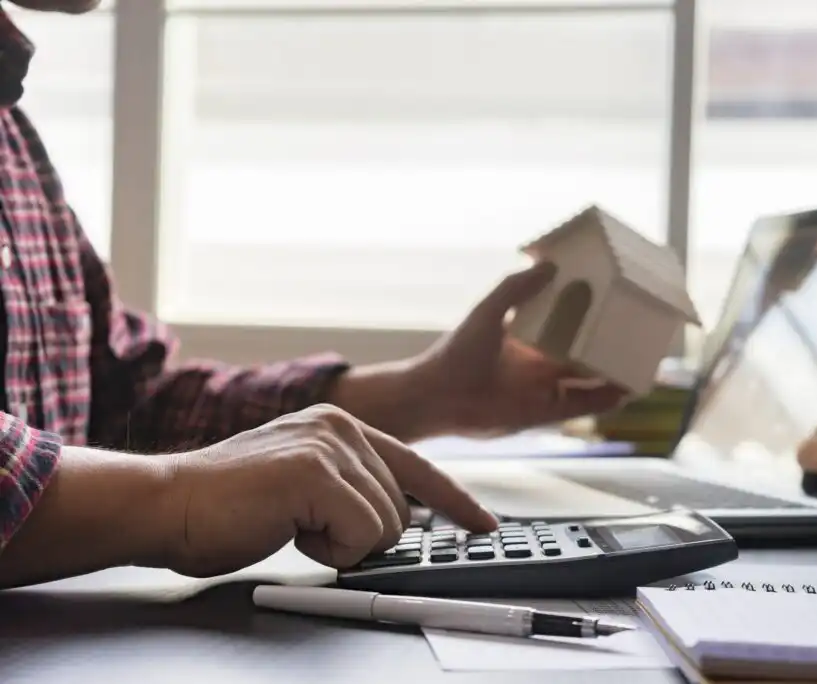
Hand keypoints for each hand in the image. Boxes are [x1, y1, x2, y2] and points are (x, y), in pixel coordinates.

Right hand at [162, 404, 496, 576]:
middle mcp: (341, 427)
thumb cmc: (227, 505)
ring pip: (386, 526)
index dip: (455, 500)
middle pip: (403, 509)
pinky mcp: (316, 473)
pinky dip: (329, 551)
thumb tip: (400, 518)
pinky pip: (363, 537)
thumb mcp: (303, 483)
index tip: (483, 524)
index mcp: (340, 425)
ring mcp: (329, 446)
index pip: (417, 467)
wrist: (166, 504)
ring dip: (339, 544)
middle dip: (361, 537)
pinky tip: (289, 529)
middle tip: (304, 528)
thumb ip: (352, 487)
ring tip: (289, 523)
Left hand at [412, 261, 628, 436]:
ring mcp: (542, 389)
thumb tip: (549, 264)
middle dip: (606, 347)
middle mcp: (537, 364)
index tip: (610, 304)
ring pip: (587, 382)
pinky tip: (624, 391)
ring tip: (640, 365)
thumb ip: (515, 288)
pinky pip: (580, 406)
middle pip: (582, 354)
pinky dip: (602, 400)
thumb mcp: (488, 312)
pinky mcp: (542, 412)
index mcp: (526, 339)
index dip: (587, 317)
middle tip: (634, 335)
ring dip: (612, 375)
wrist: (437, 396)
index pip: (564, 325)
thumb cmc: (457, 352)